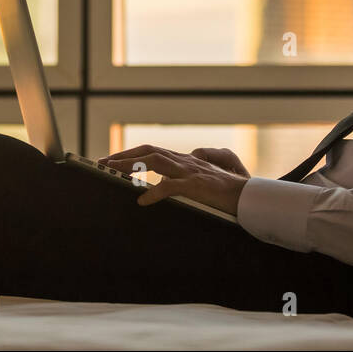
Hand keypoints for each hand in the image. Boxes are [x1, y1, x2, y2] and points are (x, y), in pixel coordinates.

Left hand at [98, 144, 248, 215]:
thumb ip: (183, 179)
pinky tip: (142, 200)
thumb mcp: (202, 182)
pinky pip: (171, 187)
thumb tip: (163, 182)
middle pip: (149, 151)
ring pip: (155, 161)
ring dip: (131, 166)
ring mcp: (190, 172)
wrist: (250, 196)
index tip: (112, 160)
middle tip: (102, 162)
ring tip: (112, 173)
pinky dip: (154, 192)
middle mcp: (185, 161)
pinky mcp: (197, 186)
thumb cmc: (228, 192)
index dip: (131, 154)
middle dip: (124, 155)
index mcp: (185, 160)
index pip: (153, 151)